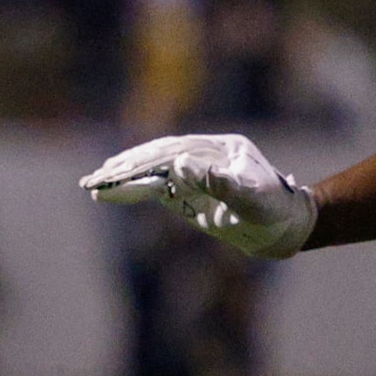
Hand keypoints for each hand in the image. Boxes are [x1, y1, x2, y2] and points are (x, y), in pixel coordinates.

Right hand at [83, 133, 317, 258]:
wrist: (283, 227)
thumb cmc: (273, 209)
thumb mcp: (251, 195)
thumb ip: (218, 180)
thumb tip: (179, 163)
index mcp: (220, 148)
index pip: (174, 151)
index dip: (146, 162)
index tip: (121, 172)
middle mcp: (203, 155)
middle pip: (156, 157)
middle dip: (124, 168)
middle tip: (93, 179)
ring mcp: (194, 173)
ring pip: (151, 171)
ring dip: (122, 177)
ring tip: (92, 185)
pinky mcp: (187, 192)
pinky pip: (153, 189)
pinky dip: (131, 191)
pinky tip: (109, 194)